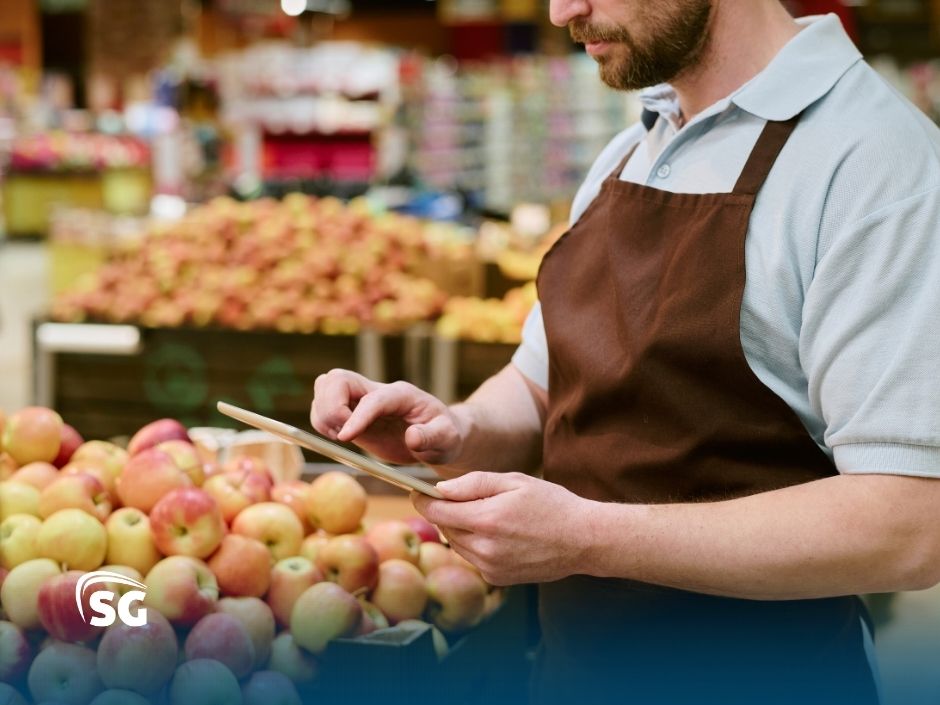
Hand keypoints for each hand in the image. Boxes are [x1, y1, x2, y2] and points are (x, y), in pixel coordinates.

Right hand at [311, 369, 463, 465]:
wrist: (440, 437)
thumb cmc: (446, 436)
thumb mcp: (448, 439)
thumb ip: (433, 437)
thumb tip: (412, 437)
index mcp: (402, 395)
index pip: (373, 398)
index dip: (356, 416)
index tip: (345, 438)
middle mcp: (378, 391)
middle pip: (338, 378)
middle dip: (330, 407)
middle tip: (343, 435)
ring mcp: (362, 400)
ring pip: (325, 387)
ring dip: (323, 414)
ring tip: (341, 437)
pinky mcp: (351, 413)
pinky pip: (324, 406)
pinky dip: (322, 421)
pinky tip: (338, 437)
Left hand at [412, 472, 595, 585]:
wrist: (583, 540)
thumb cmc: (551, 504)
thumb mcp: (514, 481)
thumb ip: (473, 483)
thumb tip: (440, 489)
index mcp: (487, 519)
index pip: (436, 511)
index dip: (422, 500)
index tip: (418, 492)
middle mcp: (485, 548)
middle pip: (445, 528)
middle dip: (445, 512)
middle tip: (457, 498)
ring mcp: (491, 567)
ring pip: (457, 544)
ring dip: (461, 529)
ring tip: (485, 514)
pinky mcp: (498, 579)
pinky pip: (473, 558)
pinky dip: (476, 544)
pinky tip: (498, 534)